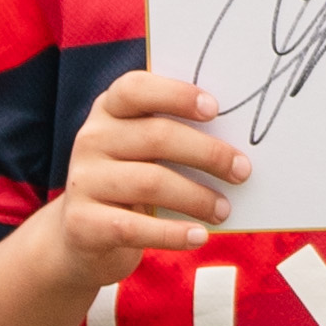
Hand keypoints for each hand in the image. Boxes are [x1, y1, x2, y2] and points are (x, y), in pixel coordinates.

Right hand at [43, 69, 249, 284]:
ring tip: (224, 210)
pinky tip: (199, 236)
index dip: (176, 95)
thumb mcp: (143, 152)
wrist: (84, 236)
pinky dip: (174, 233)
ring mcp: (83, 181)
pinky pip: (135, 227)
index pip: (135, 89)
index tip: (214, 109)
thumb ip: (174, 135)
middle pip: (156, 137)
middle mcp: (91, 139)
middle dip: (207, 153)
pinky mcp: (83, 223)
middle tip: (242, 171)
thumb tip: (234, 142)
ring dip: (197, 197)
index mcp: (109, 110)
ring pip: (150, 182)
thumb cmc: (131, 183)